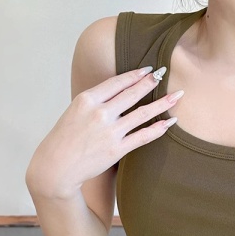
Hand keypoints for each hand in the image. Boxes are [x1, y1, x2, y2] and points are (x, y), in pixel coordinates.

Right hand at [27, 66, 182, 196]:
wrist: (57, 166)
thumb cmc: (65, 139)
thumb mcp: (75, 111)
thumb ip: (95, 102)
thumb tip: (116, 94)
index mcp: (87, 99)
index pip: (117, 82)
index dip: (135, 74)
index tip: (148, 69)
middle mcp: (100, 112)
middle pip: (132, 94)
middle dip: (151, 82)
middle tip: (165, 73)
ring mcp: (110, 131)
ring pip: (143, 113)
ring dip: (162, 104)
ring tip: (177, 96)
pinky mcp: (117, 149)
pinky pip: (143, 136)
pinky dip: (158, 129)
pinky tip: (170, 123)